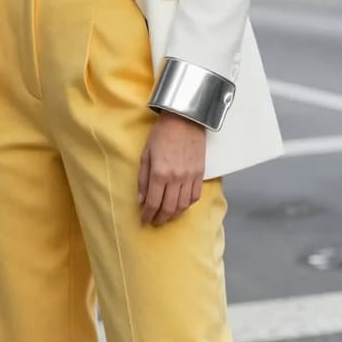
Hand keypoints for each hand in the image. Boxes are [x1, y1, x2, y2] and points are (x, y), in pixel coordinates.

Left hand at [138, 111, 205, 225]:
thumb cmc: (162, 134)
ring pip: (183, 205)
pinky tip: (181, 205)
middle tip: (155, 222)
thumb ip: (143, 180)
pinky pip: (195, 196)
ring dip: (174, 214)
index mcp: (159, 173)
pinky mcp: (200, 173)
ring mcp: (190, 177)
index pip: (153, 203)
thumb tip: (141, 200)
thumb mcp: (146, 155)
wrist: (185, 119)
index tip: (144, 220)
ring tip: (166, 216)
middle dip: (160, 218)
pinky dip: (187, 205)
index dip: (148, 215)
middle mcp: (176, 178)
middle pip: (169, 208)